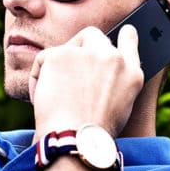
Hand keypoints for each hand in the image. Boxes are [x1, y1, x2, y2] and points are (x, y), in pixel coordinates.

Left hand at [28, 24, 143, 137]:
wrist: (78, 139)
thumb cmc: (94, 134)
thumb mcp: (120, 107)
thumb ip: (114, 82)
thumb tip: (97, 75)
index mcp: (131, 73)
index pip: (130, 41)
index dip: (125, 36)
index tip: (125, 31)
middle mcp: (113, 57)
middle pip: (93, 37)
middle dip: (79, 48)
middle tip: (67, 72)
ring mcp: (88, 53)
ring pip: (66, 48)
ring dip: (58, 67)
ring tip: (56, 97)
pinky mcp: (61, 54)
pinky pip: (44, 59)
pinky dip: (38, 77)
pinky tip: (42, 97)